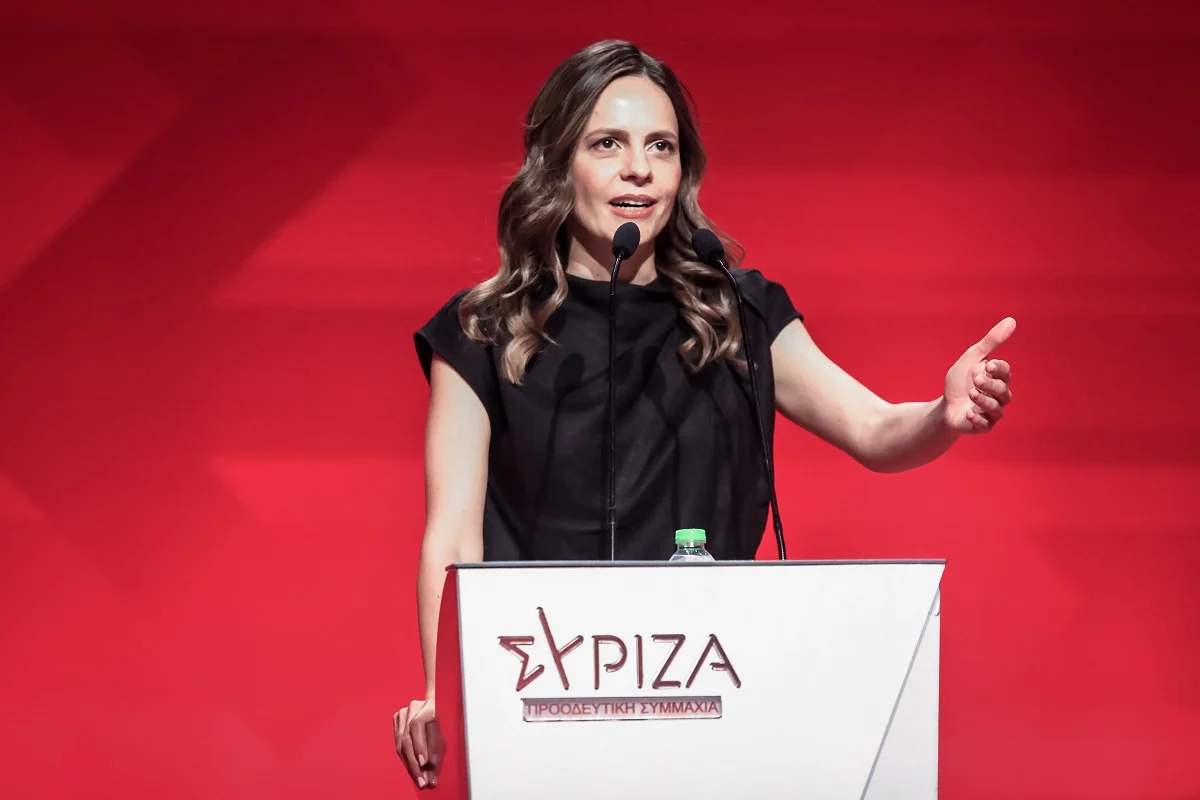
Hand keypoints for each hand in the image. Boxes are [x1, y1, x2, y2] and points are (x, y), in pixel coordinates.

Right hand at [394, 697, 441, 789]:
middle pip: (407, 736)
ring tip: (418, 778)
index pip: (418, 724)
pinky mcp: (397, 719)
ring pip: (401, 742)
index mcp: (429, 704)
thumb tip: (432, 780)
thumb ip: (438, 755)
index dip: (420, 744)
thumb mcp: (445, 737)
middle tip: (421, 780)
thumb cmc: (445, 723)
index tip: (424, 762)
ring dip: (409, 763)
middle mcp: (414, 706)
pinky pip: (398, 743)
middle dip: (414, 762)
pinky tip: (412, 768)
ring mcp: (404, 712)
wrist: (440, 704)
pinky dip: (405, 758)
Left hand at [943, 317, 1014, 433]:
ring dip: (984, 400)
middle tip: (976, 379)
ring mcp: (992, 412)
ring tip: (971, 393)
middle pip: (1003, 391)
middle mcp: (999, 396)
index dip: (999, 369)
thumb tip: (1012, 320)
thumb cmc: (961, 380)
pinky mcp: (982, 426)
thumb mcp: (972, 358)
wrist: (945, 405)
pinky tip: (968, 413)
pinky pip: (986, 425)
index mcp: (998, 378)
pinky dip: (978, 419)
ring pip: (997, 409)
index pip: (1005, 372)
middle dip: (990, 385)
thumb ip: (991, 341)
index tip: (988, 365)